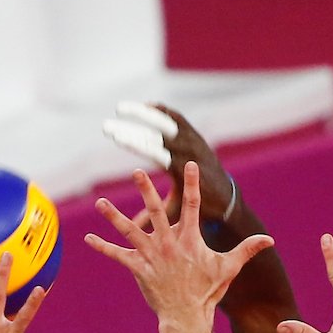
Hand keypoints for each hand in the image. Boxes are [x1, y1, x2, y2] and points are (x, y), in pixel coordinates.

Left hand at [86, 163, 272, 328]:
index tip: (189, 165)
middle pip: (155, 211)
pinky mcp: (138, 268)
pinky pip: (117, 256)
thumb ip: (247, 249)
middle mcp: (168, 243)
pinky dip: (102, 247)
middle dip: (145, 190)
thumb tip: (270, 240)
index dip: (191, 184)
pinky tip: (86, 239)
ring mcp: (151, 255)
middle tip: (137, 172)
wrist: (187, 316)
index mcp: (189, 239)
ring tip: (100, 203)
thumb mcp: (229, 268)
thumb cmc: (208, 292)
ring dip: (113, 216)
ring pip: (129, 230)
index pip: (191, 205)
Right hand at [103, 103, 236, 221]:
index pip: (156, 151)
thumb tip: (131, 226)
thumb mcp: (175, 213)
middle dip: (130, 129)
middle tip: (106, 127)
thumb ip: (153, 218)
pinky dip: (160, 111)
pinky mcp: (194, 134)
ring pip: (166, 120)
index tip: (116, 137)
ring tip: (119, 109)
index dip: (136, 143)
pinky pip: (175, 118)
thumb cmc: (199, 209)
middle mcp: (187, 150)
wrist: (226, 197)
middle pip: (156, 133)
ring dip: (143, 113)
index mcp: (181, 169)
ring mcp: (192, 140)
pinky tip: (144, 107)